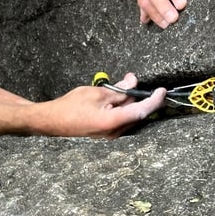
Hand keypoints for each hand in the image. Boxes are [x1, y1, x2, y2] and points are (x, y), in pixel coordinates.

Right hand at [43, 73, 166, 138]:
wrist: (52, 121)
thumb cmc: (70, 106)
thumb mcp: (97, 93)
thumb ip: (118, 90)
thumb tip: (132, 83)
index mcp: (113, 122)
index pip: (141, 111)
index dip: (154, 100)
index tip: (162, 91)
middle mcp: (114, 133)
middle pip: (136, 113)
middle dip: (138, 97)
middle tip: (131, 80)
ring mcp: (110, 135)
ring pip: (128, 116)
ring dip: (128, 102)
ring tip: (120, 86)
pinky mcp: (105, 133)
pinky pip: (120, 120)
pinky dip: (121, 108)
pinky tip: (114, 98)